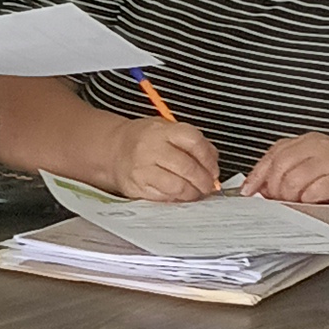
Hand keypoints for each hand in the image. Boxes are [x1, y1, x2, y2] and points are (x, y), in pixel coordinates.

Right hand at [104, 114, 220, 200]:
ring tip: (195, 192)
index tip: (214, 169)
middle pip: (187, 167)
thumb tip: (212, 164)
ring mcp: (142, 168)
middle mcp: (151, 148)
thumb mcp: (168, 130)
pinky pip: (164, 197)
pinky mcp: (137, 186)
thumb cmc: (145, 140)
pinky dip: (176, 198)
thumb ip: (192, 143)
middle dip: (204, 180)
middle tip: (209, 185)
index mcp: (162, 131)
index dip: (209, 158)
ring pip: (177, 186)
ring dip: (192, 193)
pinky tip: (179, 194)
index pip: (193, 141)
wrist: (114, 149)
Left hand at [240, 132, 328, 207]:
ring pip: (293, 182)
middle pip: (280, 168)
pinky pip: (311, 194)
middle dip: (274, 190)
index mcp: (308, 140)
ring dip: (290, 198)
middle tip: (278, 201)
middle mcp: (319, 146)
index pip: (274, 154)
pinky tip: (313, 203)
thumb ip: (285, 171)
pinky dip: (307, 203)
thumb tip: (258, 188)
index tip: (249, 191)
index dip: (258, 175)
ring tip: (298, 203)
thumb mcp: (310, 166)